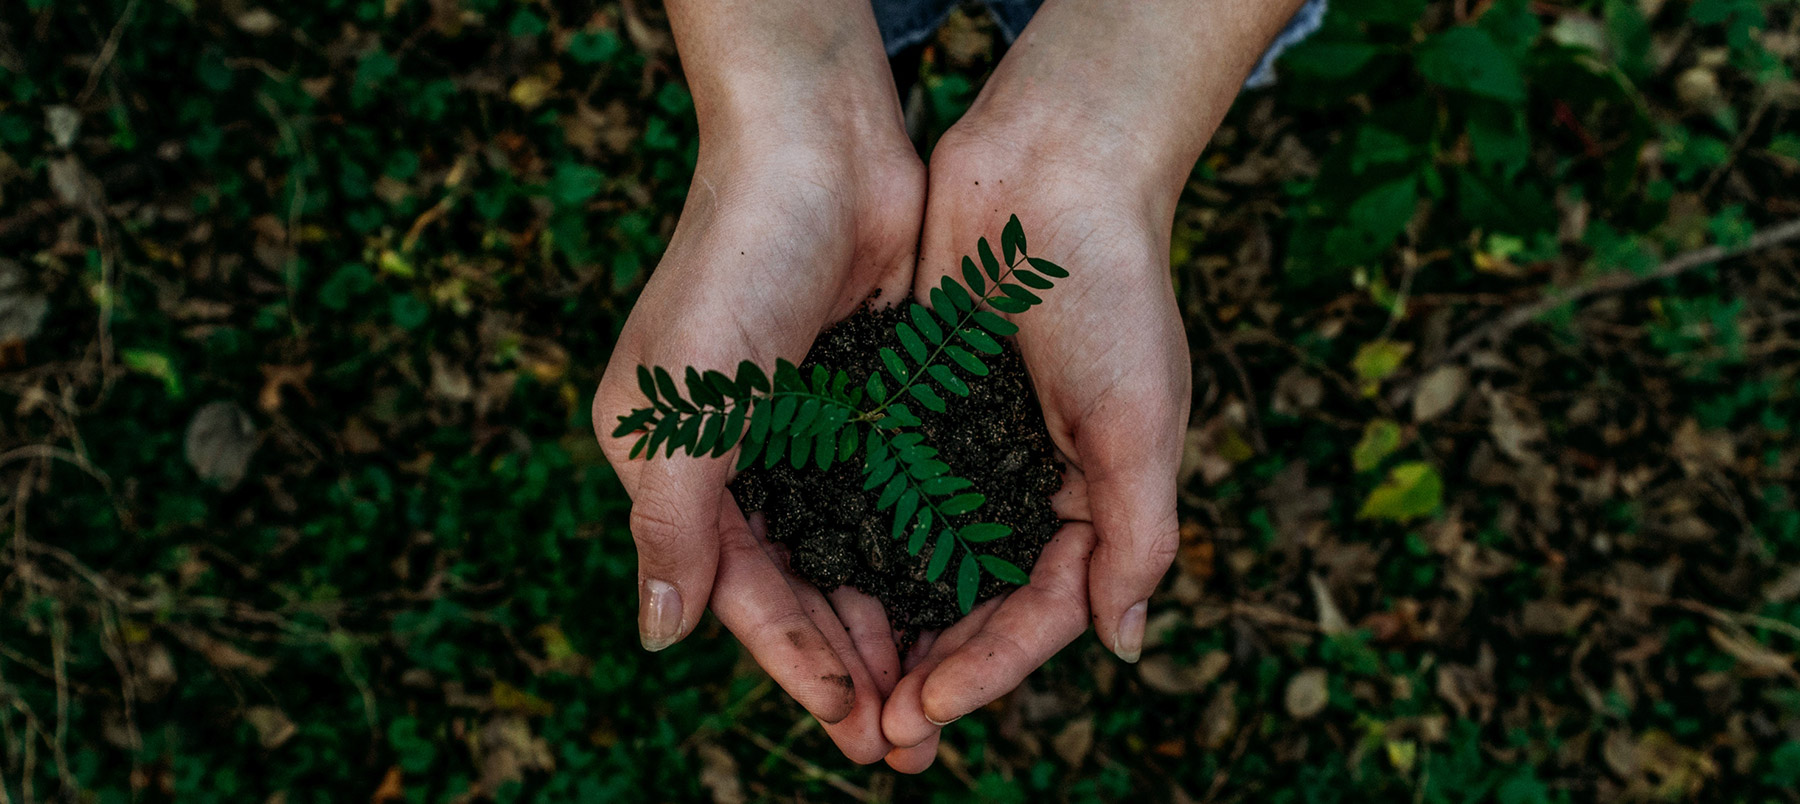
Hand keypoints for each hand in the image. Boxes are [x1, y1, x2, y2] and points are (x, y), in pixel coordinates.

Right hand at [591, 0, 923, 762]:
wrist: (817, 148)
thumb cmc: (733, 268)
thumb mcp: (681, 406)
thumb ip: (671, 525)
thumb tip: (658, 637)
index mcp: (678, 468)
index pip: (740, 593)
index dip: (795, 663)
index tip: (854, 724)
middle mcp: (742, 461)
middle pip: (802, 590)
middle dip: (851, 668)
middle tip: (908, 743)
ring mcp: (812, 434)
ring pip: (854, 556)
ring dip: (893, 627)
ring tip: (939, 696)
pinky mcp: (873, 404)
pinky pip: (898, 500)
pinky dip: (922, 554)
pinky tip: (963, 603)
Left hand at [877, 132, 1189, 767]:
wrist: (1053, 170)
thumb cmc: (1113, 293)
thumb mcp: (1141, 423)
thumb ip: (1137, 536)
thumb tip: (1124, 646)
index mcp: (1093, 501)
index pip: (1039, 613)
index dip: (987, 670)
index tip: (925, 712)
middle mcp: (1027, 486)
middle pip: (974, 605)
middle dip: (930, 671)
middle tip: (875, 734)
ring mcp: (967, 449)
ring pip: (919, 561)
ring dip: (885, 625)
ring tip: (839, 687)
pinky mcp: (914, 407)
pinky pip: (881, 492)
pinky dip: (854, 542)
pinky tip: (812, 583)